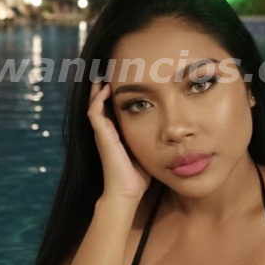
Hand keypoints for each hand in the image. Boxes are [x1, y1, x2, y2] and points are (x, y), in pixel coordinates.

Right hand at [88, 80, 151, 202]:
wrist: (126, 192)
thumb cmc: (138, 177)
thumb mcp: (147, 151)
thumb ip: (152, 141)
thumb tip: (171, 134)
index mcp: (116, 135)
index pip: (112, 109)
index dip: (114, 95)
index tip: (123, 81)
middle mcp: (106, 132)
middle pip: (99, 103)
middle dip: (103, 88)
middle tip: (109, 71)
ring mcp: (101, 133)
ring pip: (93, 104)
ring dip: (97, 89)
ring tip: (103, 74)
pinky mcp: (100, 135)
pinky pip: (94, 112)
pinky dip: (97, 99)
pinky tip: (105, 88)